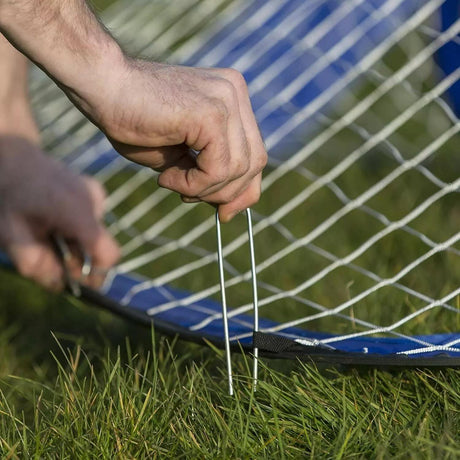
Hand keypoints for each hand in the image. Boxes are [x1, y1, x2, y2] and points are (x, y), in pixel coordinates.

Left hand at [0, 136, 119, 290]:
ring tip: (45, 231)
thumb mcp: (10, 234)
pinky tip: (53, 218)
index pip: (108, 254)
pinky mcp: (94, 191)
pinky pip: (90, 220)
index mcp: (77, 212)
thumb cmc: (7, 194)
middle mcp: (94, 203)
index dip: (97, 274)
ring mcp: (96, 194)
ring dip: (73, 243)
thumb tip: (59, 284)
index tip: (80, 283)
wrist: (10, 152)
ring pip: (92, 235)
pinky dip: (74, 228)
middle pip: (96, 247)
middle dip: (75, 258)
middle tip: (47, 253)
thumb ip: (35, 264)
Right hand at [96, 61, 267, 221]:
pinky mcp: (212, 113)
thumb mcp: (181, 155)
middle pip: (255, 163)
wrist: (102, 86)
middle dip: (228, 194)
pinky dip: (193, 184)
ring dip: (203, 190)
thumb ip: (209, 173)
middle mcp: (235, 94)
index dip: (244, 189)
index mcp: (232, 98)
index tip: (225, 212)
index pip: (255, 154)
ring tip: (171, 181)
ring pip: (239, 170)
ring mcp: (227, 100)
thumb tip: (230, 207)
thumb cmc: (134, 120)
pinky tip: (167, 177)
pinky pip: (218, 169)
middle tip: (190, 197)